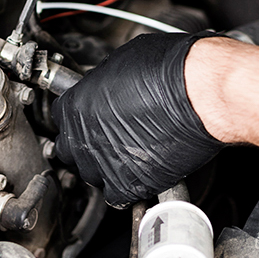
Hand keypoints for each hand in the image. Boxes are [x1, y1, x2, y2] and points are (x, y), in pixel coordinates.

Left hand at [51, 32, 224, 207]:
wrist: (197, 92)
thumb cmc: (166, 70)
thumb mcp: (121, 62)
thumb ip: (103, 83)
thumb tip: (105, 88)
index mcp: (77, 104)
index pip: (61, 117)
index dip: (76, 117)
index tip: (87, 117)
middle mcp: (84, 136)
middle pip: (68, 148)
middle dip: (82, 143)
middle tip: (102, 136)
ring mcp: (104, 162)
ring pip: (89, 173)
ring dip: (101, 165)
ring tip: (122, 154)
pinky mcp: (129, 184)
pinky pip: (114, 195)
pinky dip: (123, 188)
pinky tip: (134, 174)